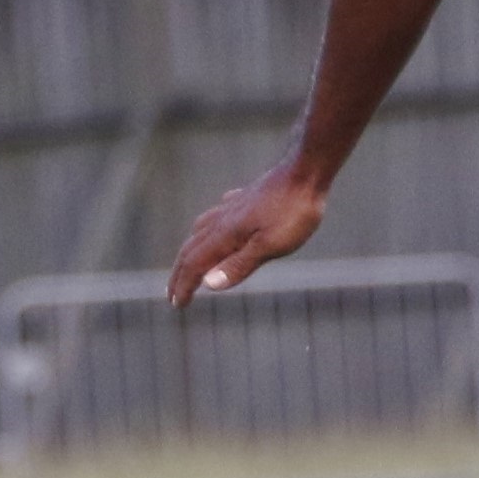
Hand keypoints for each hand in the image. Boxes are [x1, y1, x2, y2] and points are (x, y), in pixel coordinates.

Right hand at [166, 162, 328, 308]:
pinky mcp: (246, 199)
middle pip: (191, 249)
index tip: (177, 304)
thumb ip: (239, 264)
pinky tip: (218, 226)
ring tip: (188, 263)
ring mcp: (233, 207)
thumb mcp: (270, 245)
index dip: (185, 285)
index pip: (195, 264)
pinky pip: (218, 216)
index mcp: (226, 235)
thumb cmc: (293, 211)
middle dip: (180, 273)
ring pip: (201, 230)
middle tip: (172, 293)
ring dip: (191, 251)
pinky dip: (209, 229)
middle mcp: (223, 220)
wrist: (306, 172)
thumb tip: (209, 284)